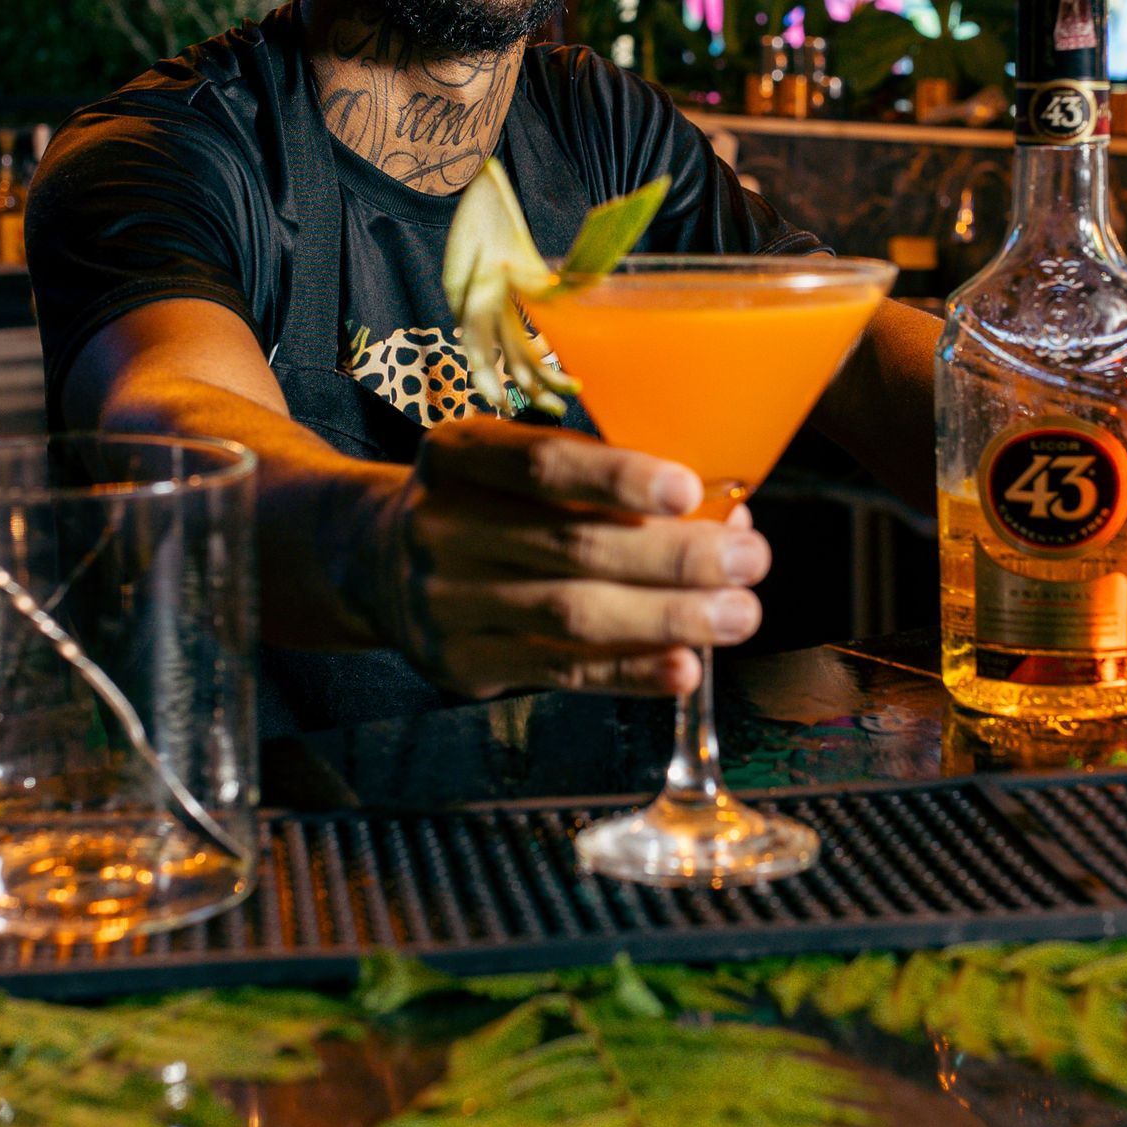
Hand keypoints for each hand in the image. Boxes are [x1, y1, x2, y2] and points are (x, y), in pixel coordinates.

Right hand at [368, 414, 768, 698]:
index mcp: (457, 454)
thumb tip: (726, 513)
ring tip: (738, 615)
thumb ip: (603, 482)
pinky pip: (560, 672)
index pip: (542, 466)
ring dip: (668, 618)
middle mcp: (440, 525)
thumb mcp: (512, 467)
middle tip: (750, 560)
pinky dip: (629, 672)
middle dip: (675, 556)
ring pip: (573, 614)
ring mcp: (444, 601)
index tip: (688, 489)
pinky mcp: (460, 664)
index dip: (618, 477)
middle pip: (572, 545)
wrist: (377, 565)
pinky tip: (684, 667)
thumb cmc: (484, 505)